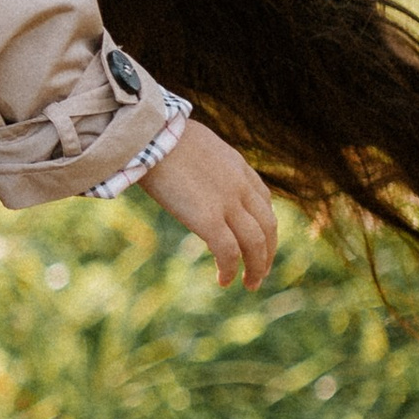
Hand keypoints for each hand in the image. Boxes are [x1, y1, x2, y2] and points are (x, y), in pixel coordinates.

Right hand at [142, 119, 277, 288]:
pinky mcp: (208, 219)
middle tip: (260, 272)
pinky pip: (228, 252)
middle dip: (268, 253)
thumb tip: (190, 173)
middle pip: (268, 226)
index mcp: (239, 167)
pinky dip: (230, 269)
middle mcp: (240, 186)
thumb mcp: (196, 145)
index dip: (265, 225)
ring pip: (255, 243)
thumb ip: (205, 163)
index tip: (258, 241)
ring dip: (256, 267)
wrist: (151, 135)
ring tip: (249, 284)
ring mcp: (227, 203)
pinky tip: (224, 281)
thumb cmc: (160, 136)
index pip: (264, 201)